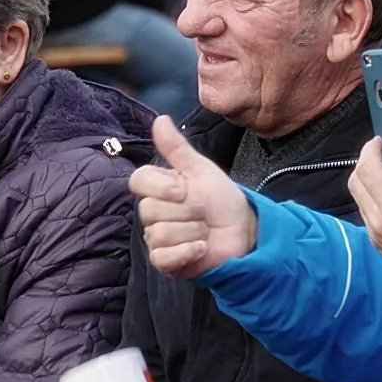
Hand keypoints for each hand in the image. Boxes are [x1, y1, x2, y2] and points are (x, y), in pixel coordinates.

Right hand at [129, 115, 256, 279]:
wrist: (243, 230)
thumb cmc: (221, 199)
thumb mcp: (201, 170)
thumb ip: (177, 148)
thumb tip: (159, 119)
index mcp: (158, 188)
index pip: (138, 181)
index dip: (162, 186)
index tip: (184, 188)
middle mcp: (152, 214)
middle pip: (151, 209)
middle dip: (188, 210)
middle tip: (203, 212)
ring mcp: (157, 239)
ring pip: (161, 233)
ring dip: (193, 231)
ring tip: (205, 230)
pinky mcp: (166, 263)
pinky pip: (164, 257)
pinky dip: (189, 250)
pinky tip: (202, 247)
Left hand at [348, 138, 381, 264]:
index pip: (368, 168)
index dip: (371, 149)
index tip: (381, 141)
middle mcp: (377, 221)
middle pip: (356, 181)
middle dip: (365, 162)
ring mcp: (375, 234)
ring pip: (360, 198)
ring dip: (368, 180)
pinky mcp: (378, 244)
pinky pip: (366, 213)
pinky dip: (372, 197)